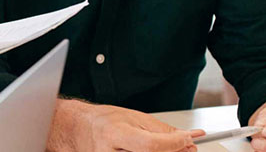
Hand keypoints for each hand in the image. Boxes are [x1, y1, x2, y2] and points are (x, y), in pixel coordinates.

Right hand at [48, 99, 203, 151]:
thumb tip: (188, 139)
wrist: (76, 129)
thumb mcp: (133, 117)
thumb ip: (161, 130)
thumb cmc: (102, 121)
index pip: (151, 145)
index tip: (189, 140)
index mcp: (114, 133)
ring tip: (164, 148)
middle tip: (184, 148)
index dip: (175, 144)